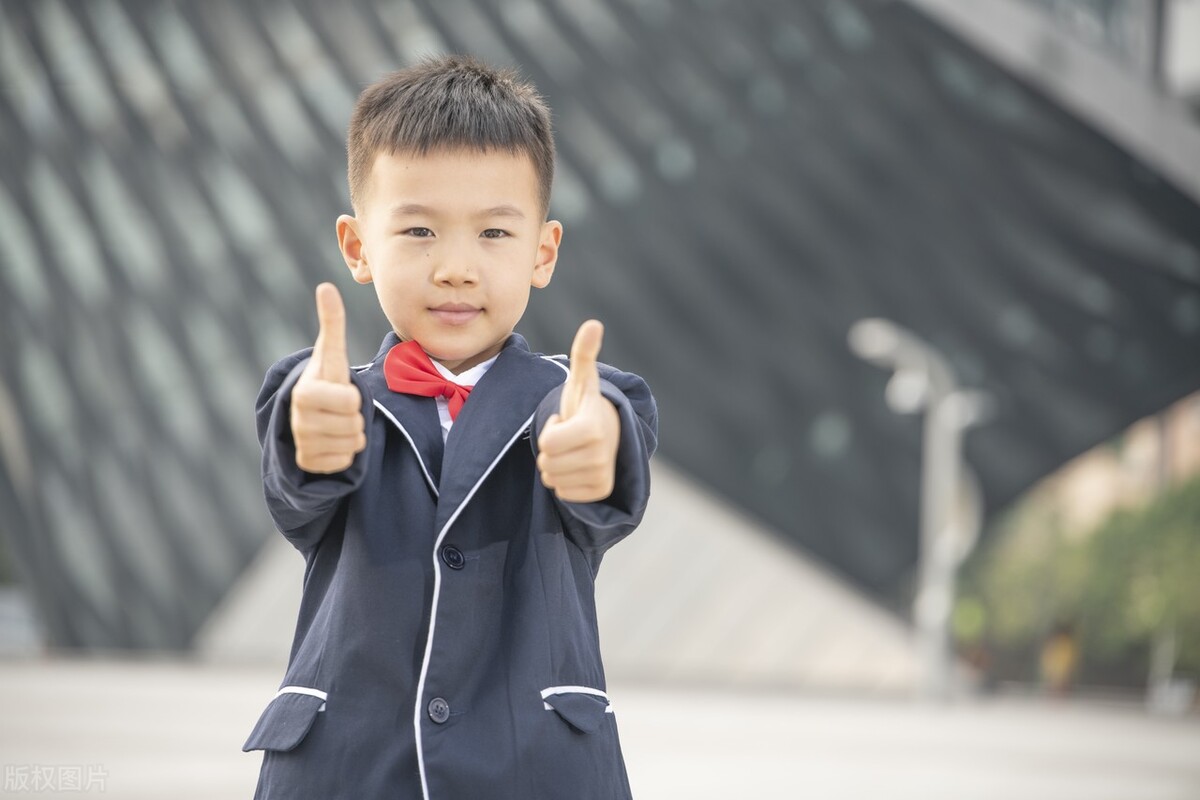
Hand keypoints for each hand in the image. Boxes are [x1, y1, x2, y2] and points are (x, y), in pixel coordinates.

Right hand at [290, 283, 366, 473]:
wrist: (307, 413)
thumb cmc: (325, 380)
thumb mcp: (331, 353)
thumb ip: (332, 322)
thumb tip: (326, 286)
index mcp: (306, 393)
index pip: (351, 401)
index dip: (353, 397)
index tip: (339, 392)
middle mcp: (300, 421)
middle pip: (354, 424)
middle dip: (354, 416)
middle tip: (340, 409)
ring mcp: (303, 444)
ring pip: (352, 444)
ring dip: (352, 434)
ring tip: (337, 422)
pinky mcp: (309, 464)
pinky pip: (345, 461)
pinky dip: (345, 453)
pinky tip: (333, 441)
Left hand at [537, 320, 619, 502]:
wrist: (610, 432)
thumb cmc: (586, 406)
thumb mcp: (582, 382)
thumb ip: (584, 354)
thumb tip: (593, 324)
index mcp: (592, 428)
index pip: (547, 444)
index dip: (550, 430)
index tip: (565, 421)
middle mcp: (601, 455)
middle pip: (547, 464)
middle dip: (551, 449)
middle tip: (568, 436)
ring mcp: (603, 475)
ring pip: (552, 480)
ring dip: (556, 465)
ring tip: (572, 450)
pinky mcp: (601, 491)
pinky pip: (563, 494)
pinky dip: (565, 482)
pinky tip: (577, 466)